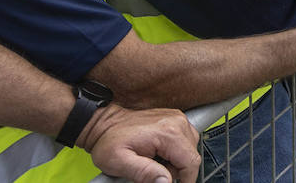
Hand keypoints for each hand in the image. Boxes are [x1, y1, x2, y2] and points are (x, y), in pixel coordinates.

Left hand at [79, 105, 199, 182]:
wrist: (103, 122)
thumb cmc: (108, 140)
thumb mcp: (119, 162)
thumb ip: (145, 173)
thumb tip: (166, 181)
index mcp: (167, 132)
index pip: (191, 162)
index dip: (186, 180)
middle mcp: (176, 122)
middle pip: (192, 155)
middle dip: (177, 170)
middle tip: (155, 173)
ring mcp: (176, 118)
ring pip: (190, 148)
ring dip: (177, 161)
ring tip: (154, 162)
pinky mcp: (173, 119)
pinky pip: (184, 140)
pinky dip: (175, 151)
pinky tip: (159, 153)